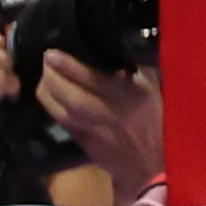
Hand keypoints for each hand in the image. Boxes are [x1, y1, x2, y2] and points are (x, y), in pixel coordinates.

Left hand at [35, 53, 161, 203]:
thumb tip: (124, 40)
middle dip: (52, 78)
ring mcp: (94, 132)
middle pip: (71, 98)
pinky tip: (49, 93)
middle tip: (46, 60)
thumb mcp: (157, 89)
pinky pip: (61, 121)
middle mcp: (110, 115)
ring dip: (47, 91)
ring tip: (45, 75)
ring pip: (60, 112)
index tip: (53, 53)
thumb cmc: (160, 120)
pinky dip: (51, 104)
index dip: (70, 66)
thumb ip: (140, 67)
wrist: (155, 165)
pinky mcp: (83, 143)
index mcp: (132, 99)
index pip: (94, 80)